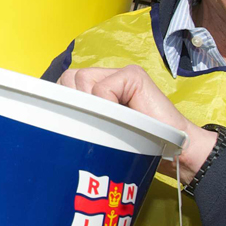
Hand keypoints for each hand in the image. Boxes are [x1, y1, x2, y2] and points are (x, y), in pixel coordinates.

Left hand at [57, 65, 217, 183]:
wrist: (175, 152)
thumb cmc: (139, 146)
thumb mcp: (103, 130)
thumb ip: (84, 116)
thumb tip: (49, 116)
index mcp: (99, 87)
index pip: (65, 83)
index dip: (62, 102)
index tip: (67, 123)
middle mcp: (108, 75)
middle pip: (68, 77)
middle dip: (72, 102)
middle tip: (89, 125)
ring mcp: (121, 73)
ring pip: (81, 81)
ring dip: (89, 107)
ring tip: (107, 124)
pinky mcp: (133, 76)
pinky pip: (102, 90)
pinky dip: (106, 107)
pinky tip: (122, 119)